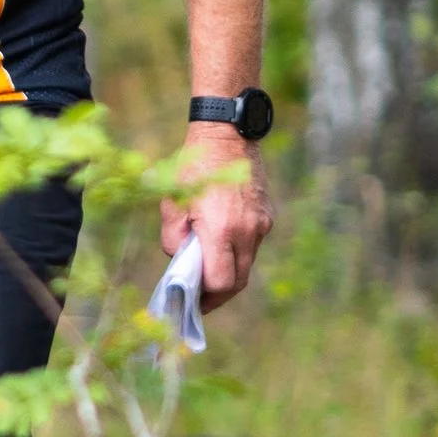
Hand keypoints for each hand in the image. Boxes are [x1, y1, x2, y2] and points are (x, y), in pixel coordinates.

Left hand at [161, 126, 273, 309]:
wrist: (227, 134)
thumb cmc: (193, 166)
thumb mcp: (171, 202)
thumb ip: (172, 239)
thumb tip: (181, 261)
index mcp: (222, 229)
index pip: (221, 282)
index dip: (207, 298)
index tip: (193, 302)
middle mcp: (247, 231)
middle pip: (238, 281)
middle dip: (219, 293)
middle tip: (200, 298)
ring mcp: (260, 224)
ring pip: (247, 264)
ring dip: (229, 273)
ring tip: (208, 272)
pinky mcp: (266, 216)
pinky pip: (252, 245)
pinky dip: (237, 253)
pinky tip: (220, 246)